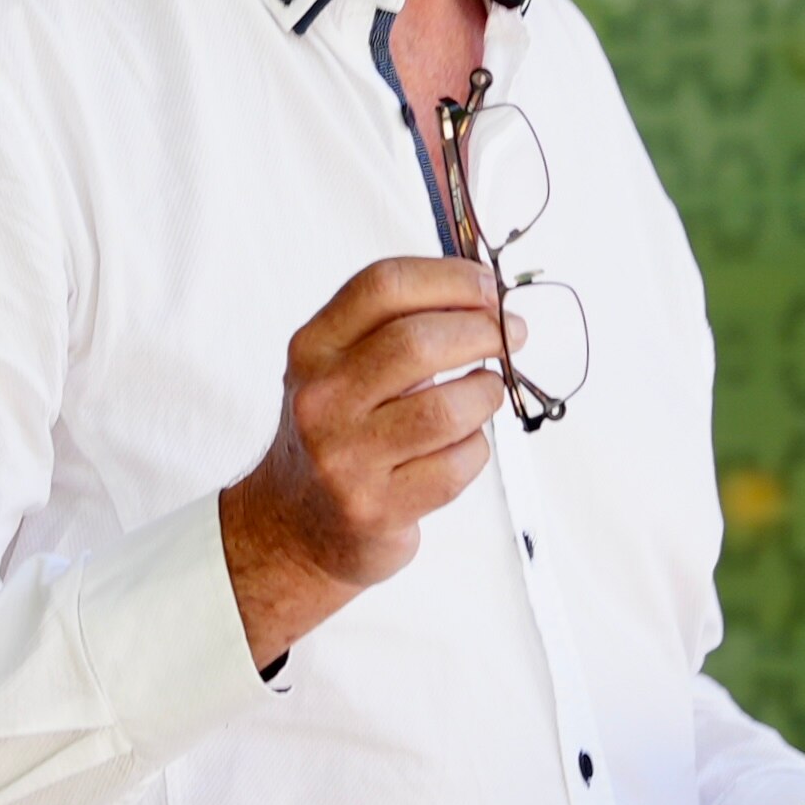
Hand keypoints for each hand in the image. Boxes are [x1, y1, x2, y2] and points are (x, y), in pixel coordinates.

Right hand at [221, 256, 513, 667]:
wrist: (294, 526)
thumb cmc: (337, 435)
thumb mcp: (339, 368)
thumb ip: (396, 327)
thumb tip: (483, 295)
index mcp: (312, 350)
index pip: (383, 286)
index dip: (450, 278)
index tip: (487, 287)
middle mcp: (321, 400)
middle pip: (419, 342)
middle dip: (483, 331)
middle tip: (509, 334)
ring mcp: (346, 458)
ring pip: (448, 409)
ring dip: (485, 393)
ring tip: (485, 392)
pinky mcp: (378, 508)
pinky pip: (457, 464)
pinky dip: (476, 448)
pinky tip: (463, 443)